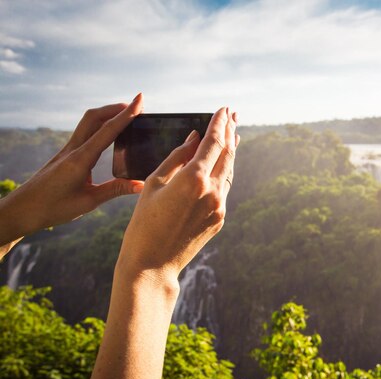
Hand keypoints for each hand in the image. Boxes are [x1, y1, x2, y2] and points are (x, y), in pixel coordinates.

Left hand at [0, 94, 144, 245]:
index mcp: (80, 159)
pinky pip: (84, 133)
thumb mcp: (89, 202)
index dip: (126, 114)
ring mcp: (67, 150)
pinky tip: (108, 132)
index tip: (140, 100)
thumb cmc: (53, 208)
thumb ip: (115, 190)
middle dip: (116, 108)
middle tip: (137, 105)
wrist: (23, 209)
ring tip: (126, 114)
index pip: (108, 130)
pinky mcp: (65, 155)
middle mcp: (73, 150)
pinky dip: (100, 126)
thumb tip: (141, 184)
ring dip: (107, 114)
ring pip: (88, 122)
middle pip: (95, 117)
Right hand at [116, 106, 238, 285]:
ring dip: (230, 151)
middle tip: (233, 114)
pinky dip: (223, 171)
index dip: (219, 123)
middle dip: (230, 131)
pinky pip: (224, 188)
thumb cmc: (144, 222)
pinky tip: (221, 164)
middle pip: (227, 154)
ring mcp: (219, 206)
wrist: (153, 263)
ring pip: (228, 171)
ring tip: (232, 134)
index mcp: (194, 179)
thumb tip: (195, 138)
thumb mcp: (154, 183)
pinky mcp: (219, 219)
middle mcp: (212, 191)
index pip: (213, 142)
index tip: (223, 109)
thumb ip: (177, 157)